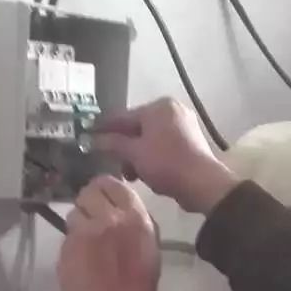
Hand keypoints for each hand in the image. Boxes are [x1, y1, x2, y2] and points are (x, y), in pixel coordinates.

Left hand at [58, 177, 160, 290]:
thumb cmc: (138, 285)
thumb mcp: (150, 247)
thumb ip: (136, 221)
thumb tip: (123, 207)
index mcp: (133, 216)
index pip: (111, 183)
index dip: (105, 189)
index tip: (104, 198)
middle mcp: (107, 218)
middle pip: (88, 191)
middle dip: (89, 202)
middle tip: (93, 217)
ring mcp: (83, 232)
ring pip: (74, 212)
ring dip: (80, 222)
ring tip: (87, 241)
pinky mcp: (66, 247)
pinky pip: (67, 235)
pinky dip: (73, 242)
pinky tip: (81, 258)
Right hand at [94, 98, 235, 214]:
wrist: (202, 183)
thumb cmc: (165, 163)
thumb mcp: (134, 153)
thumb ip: (112, 144)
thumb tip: (93, 139)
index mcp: (159, 107)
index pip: (123, 116)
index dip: (104, 128)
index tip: (88, 135)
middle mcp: (172, 111)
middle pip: (137, 128)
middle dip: (124, 148)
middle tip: (114, 163)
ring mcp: (183, 126)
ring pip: (150, 140)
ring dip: (137, 157)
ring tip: (132, 175)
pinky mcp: (190, 143)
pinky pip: (163, 147)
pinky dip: (152, 158)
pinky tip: (147, 174)